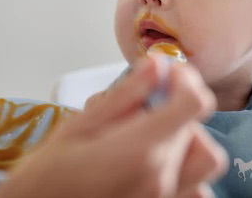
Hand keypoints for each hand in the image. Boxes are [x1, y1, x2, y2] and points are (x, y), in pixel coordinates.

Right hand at [0, 57, 226, 197]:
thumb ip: (123, 96)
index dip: (184, 79)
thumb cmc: (46, 177)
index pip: (192, 104)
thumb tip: (155, 66)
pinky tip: (156, 164)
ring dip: (186, 139)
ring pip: (205, 161)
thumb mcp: (78, 126)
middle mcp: (161, 179)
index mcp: (139, 151)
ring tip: (151, 135)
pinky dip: (187, 173)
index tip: (166, 72)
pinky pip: (196, 191)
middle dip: (177, 106)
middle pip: (197, 129)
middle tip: (147, 103)